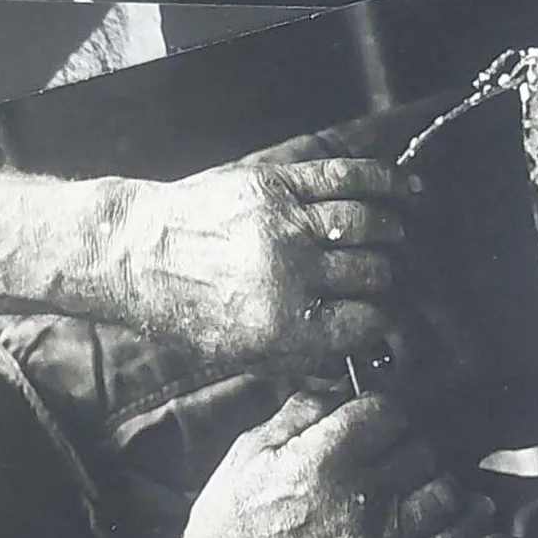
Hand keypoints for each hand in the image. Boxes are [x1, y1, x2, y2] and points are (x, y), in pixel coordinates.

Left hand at [107, 160, 414, 372]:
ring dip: (389, 234)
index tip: (380, 319)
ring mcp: (284, 222)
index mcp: (283, 323)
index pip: (366, 322)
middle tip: (385, 281)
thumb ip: (305, 359)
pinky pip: (343, 178)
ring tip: (394, 240)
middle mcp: (289, 272)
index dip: (380, 323)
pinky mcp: (274, 183)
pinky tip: (405, 190)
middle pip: (373, 273)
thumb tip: (360, 359)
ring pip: (366, 224)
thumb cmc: (187, 311)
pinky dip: (381, 182)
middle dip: (385, 281)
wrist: (132, 252)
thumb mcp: (243, 355)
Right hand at [148, 392, 490, 537]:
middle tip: (391, 450)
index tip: (373, 416)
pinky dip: (470, 520)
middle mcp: (361, 497)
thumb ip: (298, 414)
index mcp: (323, 460)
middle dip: (406, 443)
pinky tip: (471, 508)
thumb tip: (340, 389)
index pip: (387, 411)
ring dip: (435, 478)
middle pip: (420, 448)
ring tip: (418, 478)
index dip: (381, 408)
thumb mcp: (247, 455)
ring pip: (445, 488)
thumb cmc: (230, 526)